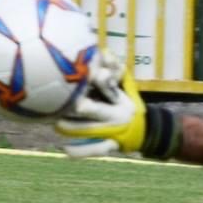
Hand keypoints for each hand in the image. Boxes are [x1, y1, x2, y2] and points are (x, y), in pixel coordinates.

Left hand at [54, 50, 181, 158]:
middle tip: (70, 104)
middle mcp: (118, 115)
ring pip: (91, 131)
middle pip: (98, 110)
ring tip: (56, 124)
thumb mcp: (127, 86)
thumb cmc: (127, 104)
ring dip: (74, 128)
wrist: (146, 132)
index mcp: (122, 99)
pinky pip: (95, 150)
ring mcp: (115, 132)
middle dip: (85, 108)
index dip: (97, 83)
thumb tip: (104, 51)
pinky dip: (80, 151)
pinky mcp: (112, 147)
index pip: (109, 89)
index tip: (81, 77)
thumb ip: (116, 70)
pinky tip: (65, 149)